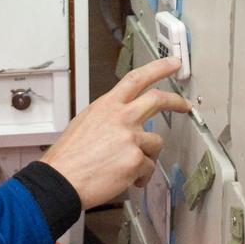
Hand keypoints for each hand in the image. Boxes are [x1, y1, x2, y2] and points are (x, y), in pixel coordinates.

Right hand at [42, 56, 189, 207]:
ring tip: (130, 167)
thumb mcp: (84, 124)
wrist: (61, 180)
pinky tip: (125, 179)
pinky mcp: (136, 159)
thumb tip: (120, 125)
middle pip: (157, 99)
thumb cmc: (68, 158)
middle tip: (184, 104)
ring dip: (147, 156)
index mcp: (106, 106)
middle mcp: (121, 117)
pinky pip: (148, 167)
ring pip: (155, 143)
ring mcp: (130, 137)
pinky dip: (140, 176)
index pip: (136, 79)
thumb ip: (107, 119)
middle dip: (176, 101)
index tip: (172, 63)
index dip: (158, 68)